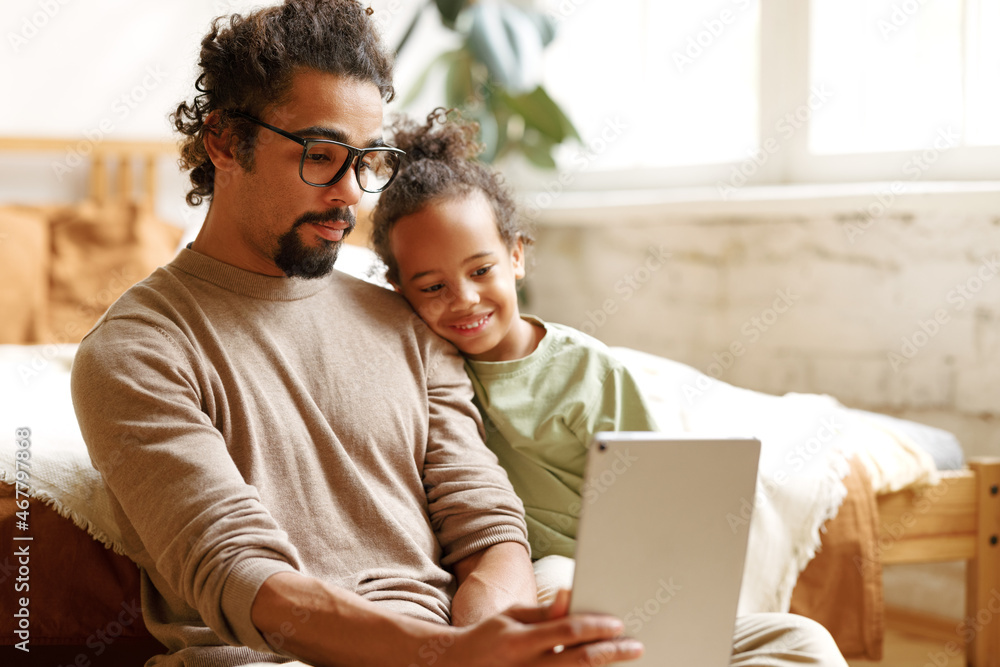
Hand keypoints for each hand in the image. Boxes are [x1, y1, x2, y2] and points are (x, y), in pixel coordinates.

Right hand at [434, 590, 643, 666]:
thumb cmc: (490, 637)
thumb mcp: (511, 616)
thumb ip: (543, 611)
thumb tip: (569, 595)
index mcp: (519, 641)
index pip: (567, 631)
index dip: (596, 627)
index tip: (618, 624)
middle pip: (579, 661)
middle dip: (611, 652)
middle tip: (635, 646)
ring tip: (623, 658)